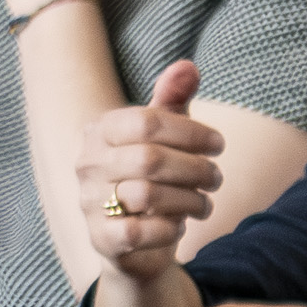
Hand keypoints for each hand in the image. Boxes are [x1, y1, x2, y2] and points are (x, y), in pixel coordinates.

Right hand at [69, 56, 224, 284]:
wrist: (133, 239)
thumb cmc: (151, 177)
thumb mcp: (164, 136)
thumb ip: (173, 100)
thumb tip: (188, 66)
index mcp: (100, 130)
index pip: (147, 121)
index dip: (191, 131)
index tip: (218, 144)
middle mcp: (88, 163)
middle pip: (150, 159)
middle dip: (195, 168)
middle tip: (216, 177)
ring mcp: (89, 203)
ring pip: (147, 195)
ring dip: (189, 199)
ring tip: (204, 202)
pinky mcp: (101, 239)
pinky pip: (139, 232)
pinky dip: (169, 229)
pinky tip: (180, 225)